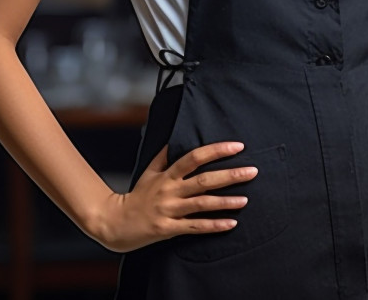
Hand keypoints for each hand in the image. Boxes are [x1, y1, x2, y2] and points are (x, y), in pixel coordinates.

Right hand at [94, 141, 254, 252]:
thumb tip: (175, 138)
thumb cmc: (136, 196)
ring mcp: (169, 210)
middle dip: (230, 175)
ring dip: (225, 202)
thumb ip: (164, 156)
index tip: (237, 146)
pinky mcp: (168, 229)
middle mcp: (170, 190)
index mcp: (167, 175)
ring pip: (202, 204)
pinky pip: (195, 227)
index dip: (216, 150)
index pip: (194, 157)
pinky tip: (231, 223)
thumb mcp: (148, 172)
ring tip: (245, 199)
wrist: (114, 222)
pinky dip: (214, 225)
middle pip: (204, 180)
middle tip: (252, 171)